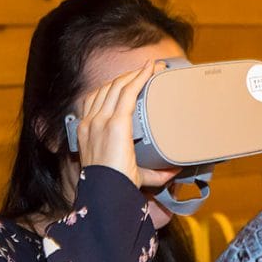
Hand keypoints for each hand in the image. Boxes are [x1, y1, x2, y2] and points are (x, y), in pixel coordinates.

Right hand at [74, 61, 177, 189]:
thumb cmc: (116, 187)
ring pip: (117, 87)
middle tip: (147, 70)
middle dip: (127, 77)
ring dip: (135, 74)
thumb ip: (153, 173)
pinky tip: (151, 70)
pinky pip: (127, 92)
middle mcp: (90, 122)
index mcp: (87, 131)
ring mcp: (100, 121)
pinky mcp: (115, 123)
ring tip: (152, 68)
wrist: (106, 193)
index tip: (129, 80)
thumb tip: (174, 171)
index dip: (112, 86)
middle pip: (107, 89)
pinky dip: (140, 78)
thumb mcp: (132, 174)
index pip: (96, 99)